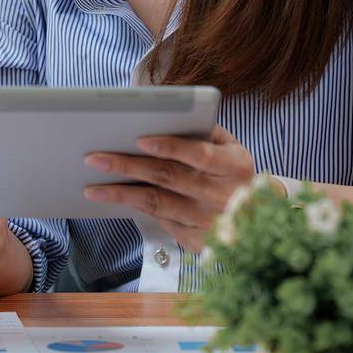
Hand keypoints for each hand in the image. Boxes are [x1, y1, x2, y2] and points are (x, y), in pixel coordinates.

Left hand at [82, 125, 266, 251]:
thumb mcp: (230, 147)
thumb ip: (202, 130)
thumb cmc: (232, 172)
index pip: (200, 155)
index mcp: (235, 166)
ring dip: (121, 193)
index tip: (140, 139)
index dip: (171, 147)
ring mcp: (210, 222)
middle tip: (94, 158)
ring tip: (91, 186)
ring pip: (158, 204)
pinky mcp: (197, 241)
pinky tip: (110, 199)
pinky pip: (158, 221)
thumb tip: (159, 111)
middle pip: (169, 178)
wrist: (261, 219)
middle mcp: (224, 196)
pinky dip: (132, 208)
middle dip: (128, 166)